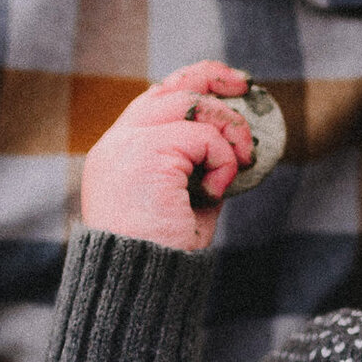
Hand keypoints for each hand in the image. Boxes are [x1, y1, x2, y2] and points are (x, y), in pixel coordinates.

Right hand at [78, 60, 257, 249]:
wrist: (140, 284)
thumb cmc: (164, 255)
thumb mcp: (185, 204)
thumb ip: (198, 171)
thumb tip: (232, 149)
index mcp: (118, 155)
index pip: (153, 102)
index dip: (191, 84)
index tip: (227, 84)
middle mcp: (116, 144)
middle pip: (168, 88)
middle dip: (212, 77)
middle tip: (246, 85)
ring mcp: (127, 144)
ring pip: (191, 105)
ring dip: (229, 131)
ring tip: (242, 161)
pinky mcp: (146, 152)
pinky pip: (204, 137)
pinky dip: (224, 161)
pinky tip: (215, 191)